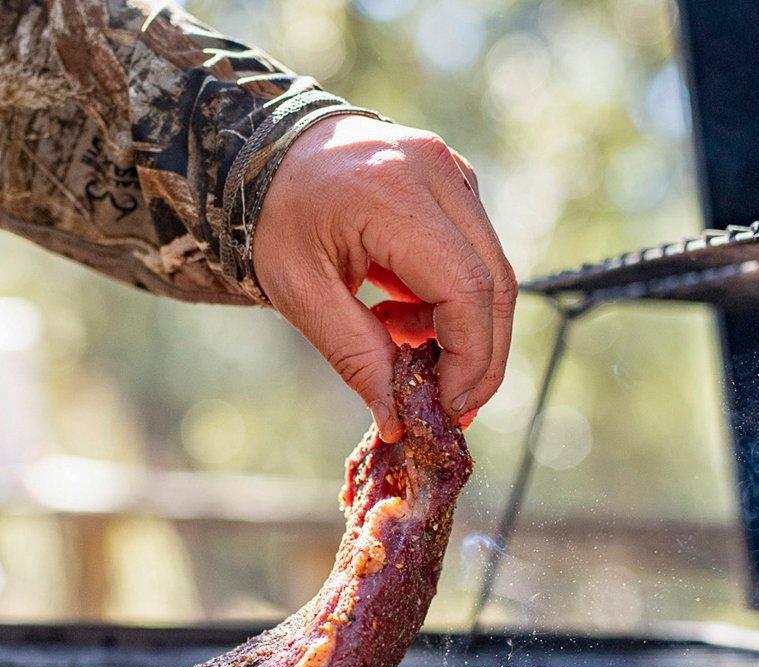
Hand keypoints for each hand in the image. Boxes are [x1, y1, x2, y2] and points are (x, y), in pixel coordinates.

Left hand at [253, 114, 515, 441]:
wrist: (264, 154)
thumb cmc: (274, 221)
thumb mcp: (299, 294)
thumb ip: (354, 356)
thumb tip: (398, 420)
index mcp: (393, 194)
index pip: (465, 288)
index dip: (469, 358)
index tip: (448, 406)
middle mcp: (437, 173)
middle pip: (494, 281)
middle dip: (480, 356)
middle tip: (450, 404)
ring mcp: (452, 172)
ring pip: (490, 271)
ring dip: (461, 330)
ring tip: (401, 349)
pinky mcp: (455, 183)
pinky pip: (473, 255)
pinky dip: (449, 301)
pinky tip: (399, 314)